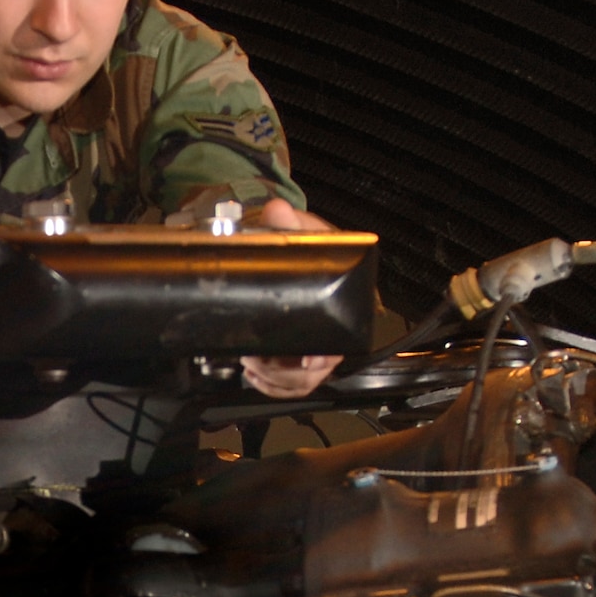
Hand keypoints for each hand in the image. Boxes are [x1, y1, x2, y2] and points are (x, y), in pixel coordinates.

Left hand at [243, 196, 340, 397]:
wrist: (295, 245)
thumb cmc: (307, 241)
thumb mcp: (300, 229)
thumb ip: (287, 221)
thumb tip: (278, 211)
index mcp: (345, 302)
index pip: (342, 341)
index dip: (323, 358)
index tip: (305, 362)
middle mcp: (334, 327)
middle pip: (317, 371)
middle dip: (285, 373)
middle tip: (257, 360)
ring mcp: (315, 342)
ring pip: (300, 381)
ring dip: (273, 380)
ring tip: (251, 363)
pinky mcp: (296, 350)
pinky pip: (289, 382)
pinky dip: (270, 385)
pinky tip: (254, 374)